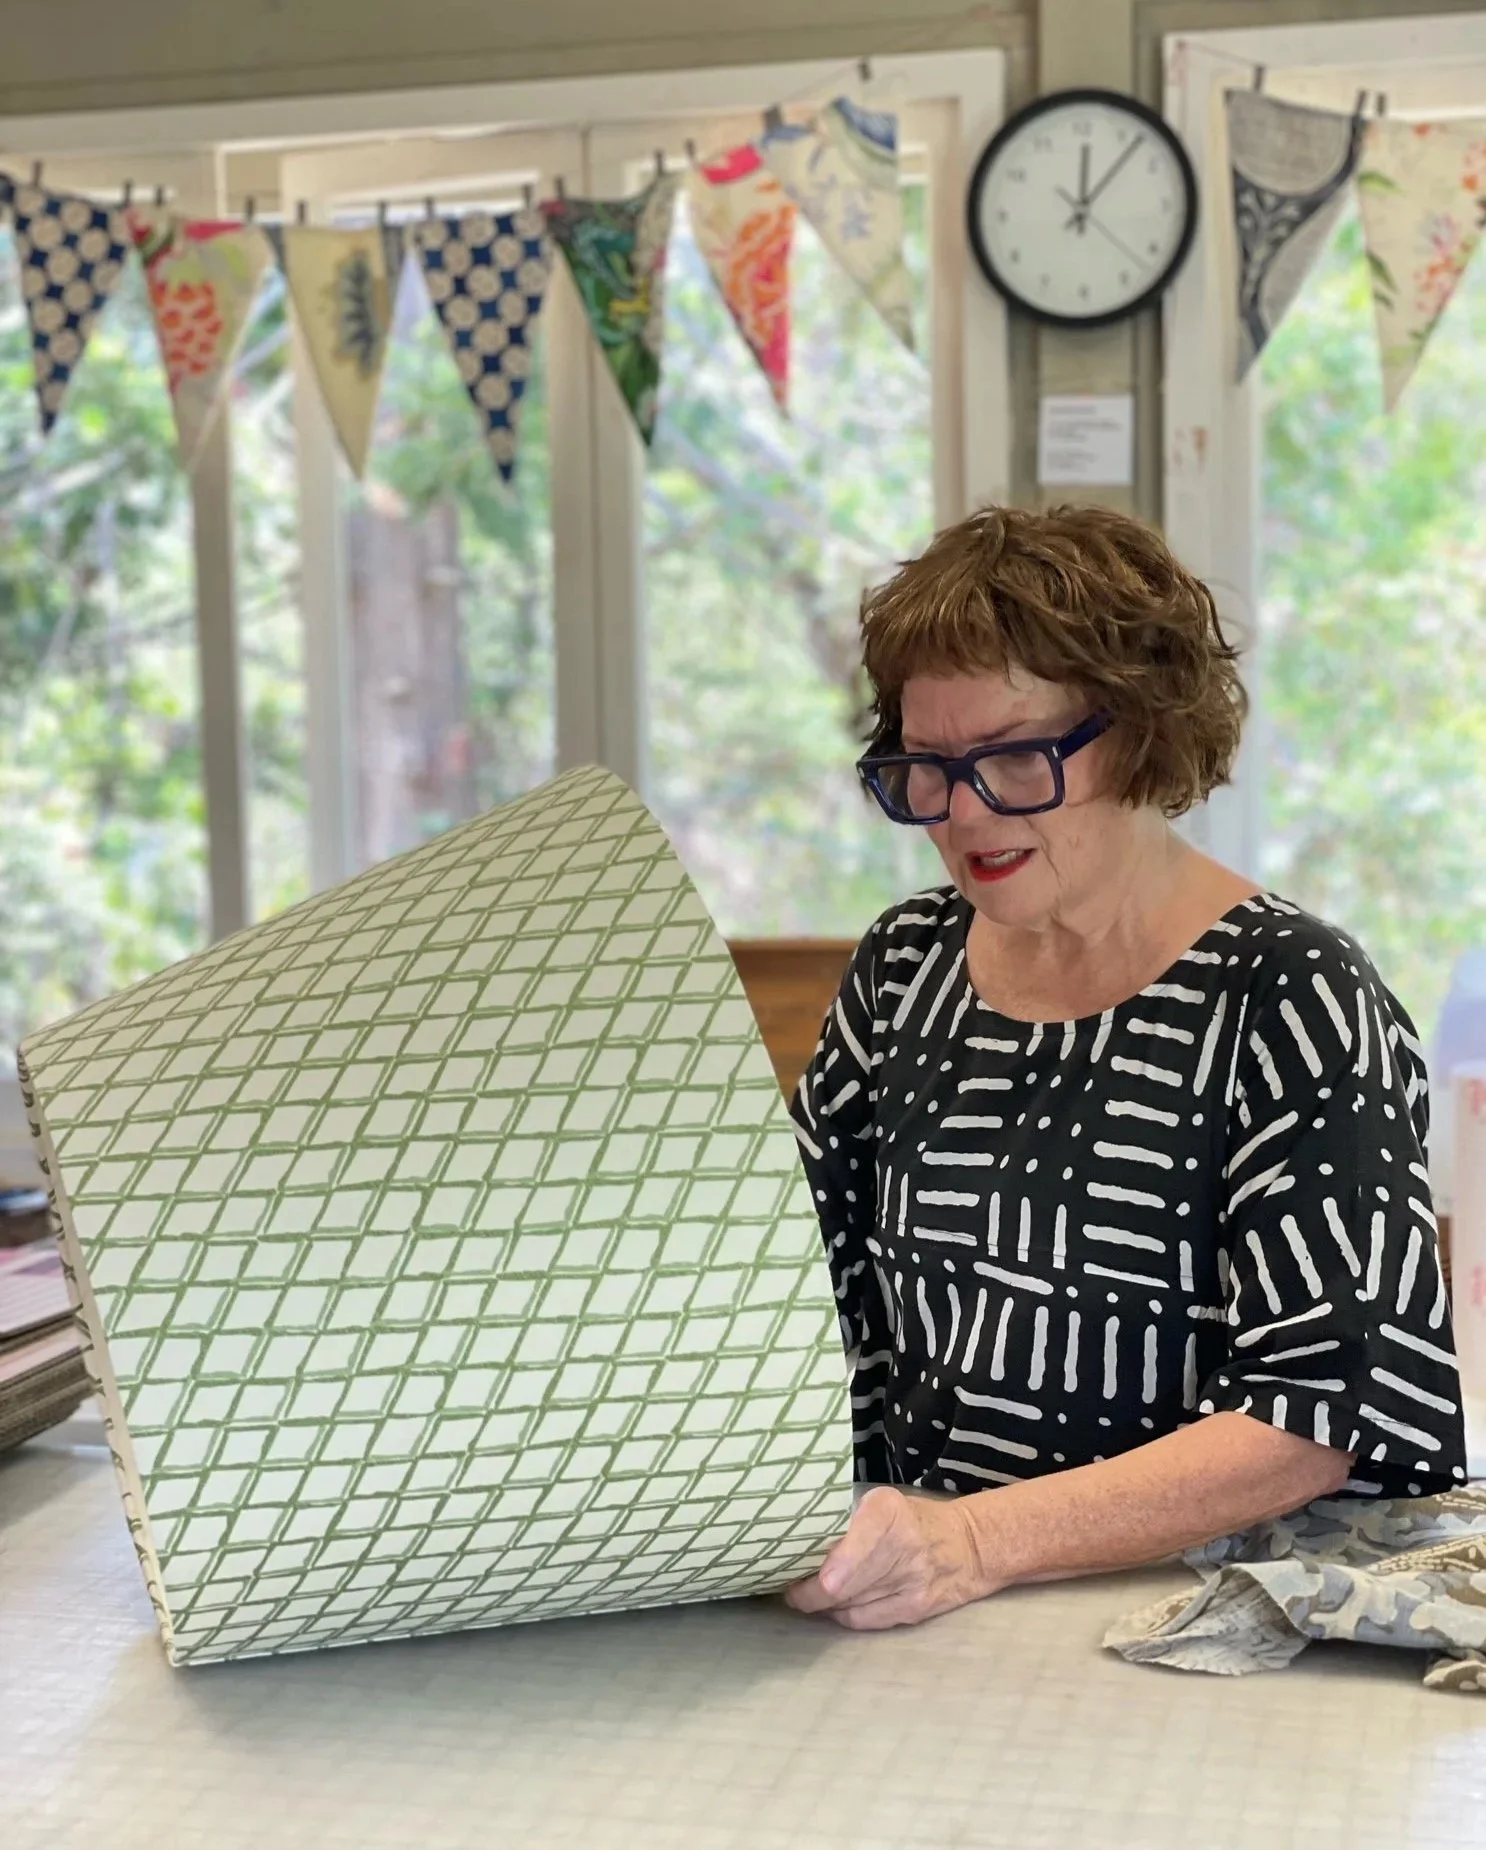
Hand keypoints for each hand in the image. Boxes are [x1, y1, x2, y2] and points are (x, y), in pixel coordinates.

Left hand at [784, 1486, 1000, 1630]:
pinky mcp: (914, 1610)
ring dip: (822, 1604)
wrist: (968, 1546)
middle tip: (789, 1586)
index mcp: (890, 1513)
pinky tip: (833, 1606)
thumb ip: (849, 1521)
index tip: (813, 1577)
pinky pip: (865, 1620)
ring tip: (804, 1595)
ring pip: (851, 1605)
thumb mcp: (883, 1503)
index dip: (838, 1565)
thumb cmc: (913, 1519)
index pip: (862, 1541)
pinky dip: (843, 1615)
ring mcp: (911, 1583)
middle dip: (810, 1591)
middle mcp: (904, 1547)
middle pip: (848, 1584)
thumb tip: (800, 1542)